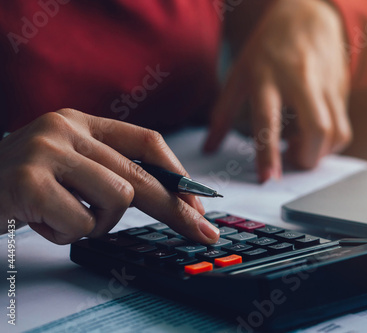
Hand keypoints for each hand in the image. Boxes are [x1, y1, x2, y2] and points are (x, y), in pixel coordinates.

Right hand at [0, 109, 218, 243]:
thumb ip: (110, 172)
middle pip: (142, 174)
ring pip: (117, 199)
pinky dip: (66, 233)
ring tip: (66, 217)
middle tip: (202, 233)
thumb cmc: (24, 185)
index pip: (146, 141)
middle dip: (177, 210)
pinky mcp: (29, 182)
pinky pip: (81, 223)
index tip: (198, 202)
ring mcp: (47, 152)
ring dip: (98, 223)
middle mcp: (67, 129)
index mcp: (82, 122)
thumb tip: (171, 198)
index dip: (178, 173)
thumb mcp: (69, 166)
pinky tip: (41, 222)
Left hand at [204, 0, 351, 181]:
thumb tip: (208, 147)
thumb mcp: (239, 73)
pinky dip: (331, 143)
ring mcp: (324, 84)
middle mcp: (299, 81)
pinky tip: (314, 136)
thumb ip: (222, 113)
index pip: (268, 120)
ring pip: (336, 131)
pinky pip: (343, 126)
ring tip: (301, 146)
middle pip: (316, 129)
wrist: (306, 16)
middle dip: (308, 158)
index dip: (268, 152)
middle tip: (293, 161)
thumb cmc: (267, 48)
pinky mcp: (341, 89)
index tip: (268, 178)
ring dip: (321, 153)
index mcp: (266, 77)